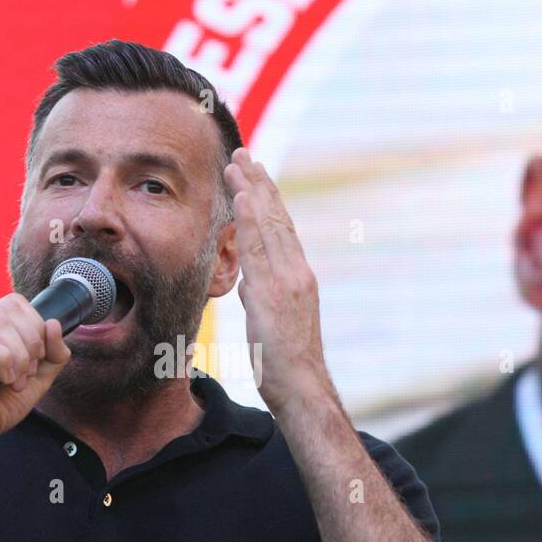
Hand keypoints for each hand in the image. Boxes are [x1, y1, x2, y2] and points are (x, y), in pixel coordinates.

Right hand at [0, 293, 70, 458]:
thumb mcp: (34, 378)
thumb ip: (51, 354)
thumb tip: (53, 323)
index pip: (14, 304)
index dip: (34, 330)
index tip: (33, 364)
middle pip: (9, 311)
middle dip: (29, 346)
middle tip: (23, 377)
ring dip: (17, 357)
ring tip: (13, 382)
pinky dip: (1, 361)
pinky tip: (0, 380)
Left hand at [224, 147, 336, 417]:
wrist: (303, 387)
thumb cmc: (286, 365)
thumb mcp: (272, 324)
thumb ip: (261, 298)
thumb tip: (249, 285)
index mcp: (298, 279)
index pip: (281, 231)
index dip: (268, 201)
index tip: (256, 176)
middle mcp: (297, 272)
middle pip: (277, 219)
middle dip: (260, 184)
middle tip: (245, 154)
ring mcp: (287, 279)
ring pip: (268, 225)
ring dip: (252, 190)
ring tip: (238, 162)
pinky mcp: (274, 290)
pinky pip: (259, 246)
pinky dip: (250, 217)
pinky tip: (240, 194)